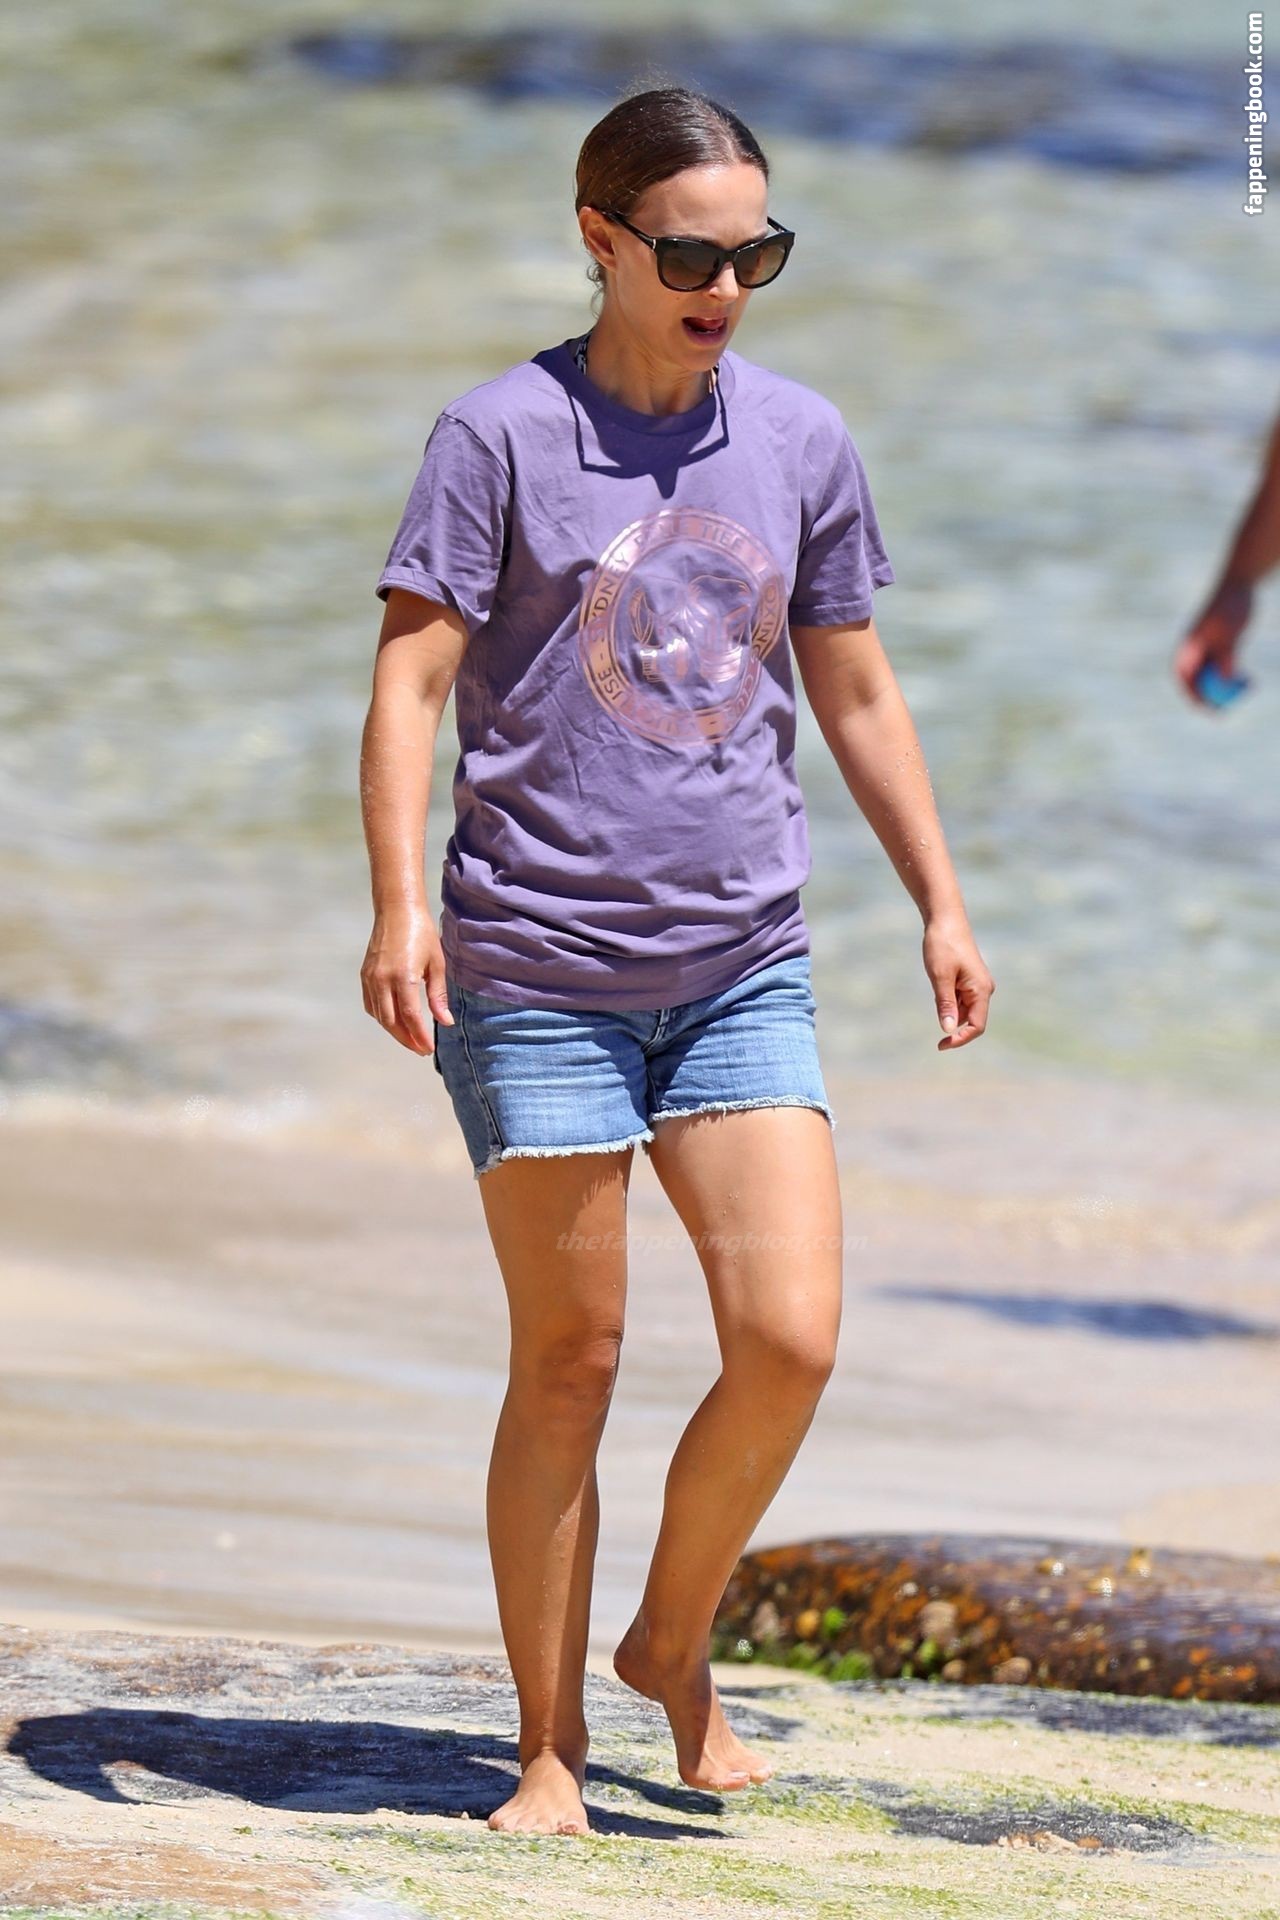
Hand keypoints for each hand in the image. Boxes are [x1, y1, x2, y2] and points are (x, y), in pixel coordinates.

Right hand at [361, 904, 452, 1055]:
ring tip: (410, 1038)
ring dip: (394, 1031)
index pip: (411, 1017)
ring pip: (379, 1016)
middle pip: (392, 1022)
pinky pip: (371, 1004)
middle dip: (406, 1039)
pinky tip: (394, 1021)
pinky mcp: (365, 975)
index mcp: (404, 977)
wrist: (397, 910)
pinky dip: (382, 1017)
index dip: (419, 1037)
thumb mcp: (437, 963)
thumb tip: (445, 1022)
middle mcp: (383, 980)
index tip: (428, 1049)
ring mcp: (371, 978)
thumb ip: (438, 995)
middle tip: (420, 1049)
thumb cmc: (421, 933)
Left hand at [923, 913, 994, 1050]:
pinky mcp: (970, 979)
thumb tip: (948, 1030)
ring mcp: (977, 984)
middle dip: (952, 1022)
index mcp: (981, 990)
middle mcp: (984, 989)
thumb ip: (945, 1005)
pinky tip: (938, 981)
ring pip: (963, 1009)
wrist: (945, 919)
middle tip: (933, 999)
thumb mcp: (940, 977)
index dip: (960, 1039)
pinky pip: (959, 998)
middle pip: (970, 1020)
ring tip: (936, 982)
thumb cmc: (942, 945)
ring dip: (948, 1008)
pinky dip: (947, 998)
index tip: (941, 1044)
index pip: (977, 1026)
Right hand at [1174, 581, 1252, 705]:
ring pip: (1212, 676)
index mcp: (1188, 645)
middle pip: (1196, 680)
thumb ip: (1226, 656)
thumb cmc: (1232, 605)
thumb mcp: (1229, 632)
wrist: (1241, 583)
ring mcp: (1207, 648)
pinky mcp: (1221, 646)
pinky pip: (1224, 668)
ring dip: (1224, 689)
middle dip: (1208, 698)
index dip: (1192, 696)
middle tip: (1223, 711)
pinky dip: (1234, 677)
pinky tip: (1249, 680)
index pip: (1184, 677)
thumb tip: (1226, 682)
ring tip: (1243, 694)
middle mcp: (1194, 649)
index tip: (1205, 709)